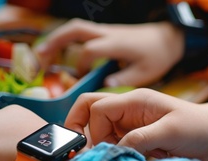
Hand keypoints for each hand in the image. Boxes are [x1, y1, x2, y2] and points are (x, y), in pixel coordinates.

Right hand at [36, 18, 183, 87]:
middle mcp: (107, 34)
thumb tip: (105, 85)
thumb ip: (125, 79)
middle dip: (55, 42)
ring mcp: (105, 31)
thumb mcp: (146, 71)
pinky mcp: (105, 33)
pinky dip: (67, 40)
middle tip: (39, 57)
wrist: (168, 37)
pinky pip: (81, 32)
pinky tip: (59, 51)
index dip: (81, 65)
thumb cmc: (158, 55)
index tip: (80, 79)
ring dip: (57, 39)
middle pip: (75, 30)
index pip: (91, 50)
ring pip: (75, 28)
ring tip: (41, 54)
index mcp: (116, 44)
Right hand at [64, 88, 207, 160]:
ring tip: (121, 157)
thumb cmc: (198, 127)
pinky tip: (132, 159)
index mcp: (135, 100)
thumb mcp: (171, 132)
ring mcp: (130, 120)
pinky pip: (113, 141)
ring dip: (102, 145)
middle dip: (80, 128)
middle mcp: (128, 108)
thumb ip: (141, 138)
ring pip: (98, 128)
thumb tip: (114, 149)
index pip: (97, 108)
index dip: (95, 130)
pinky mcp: (135, 133)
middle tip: (82, 150)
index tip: (108, 149)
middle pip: (89, 109)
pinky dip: (115, 152)